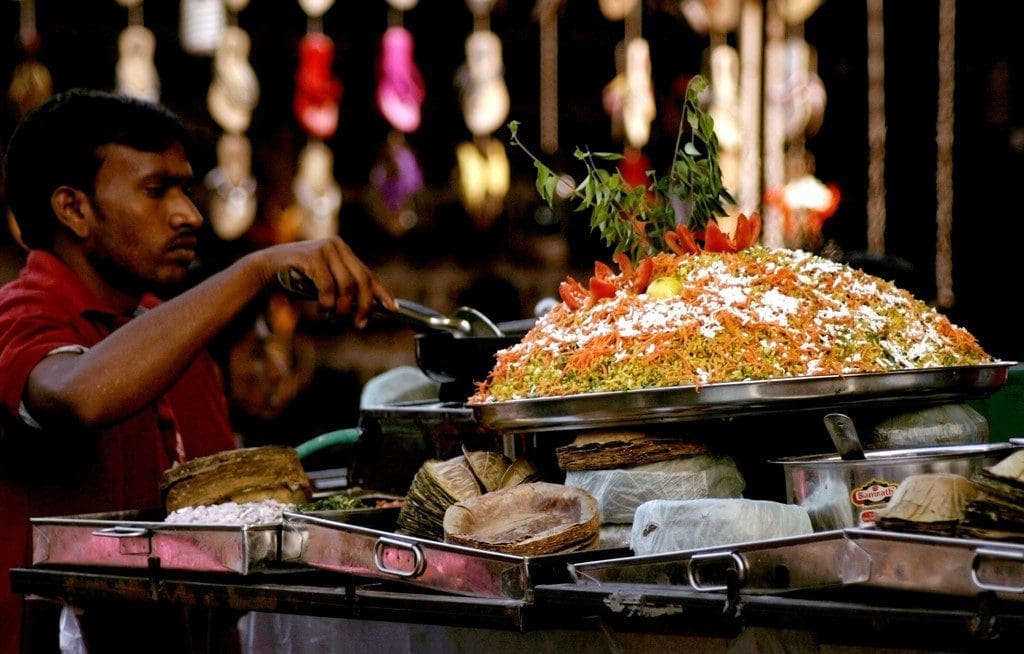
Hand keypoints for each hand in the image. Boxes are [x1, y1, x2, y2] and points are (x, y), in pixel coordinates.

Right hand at [251, 236, 395, 327]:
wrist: (265, 270)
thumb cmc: (296, 280)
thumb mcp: (325, 285)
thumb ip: (344, 291)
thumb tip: (366, 311)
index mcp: (343, 252)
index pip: (369, 274)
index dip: (382, 293)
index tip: (392, 309)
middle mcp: (337, 246)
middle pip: (362, 280)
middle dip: (364, 306)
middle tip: (358, 324)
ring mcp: (325, 248)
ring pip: (347, 286)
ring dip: (342, 308)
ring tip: (333, 316)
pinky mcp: (312, 255)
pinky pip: (328, 287)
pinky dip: (327, 303)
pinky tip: (322, 309)